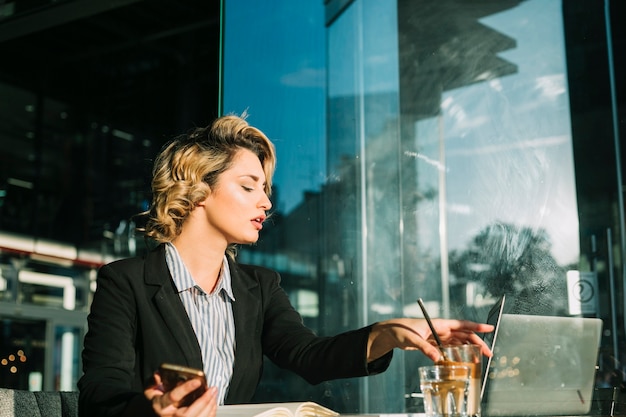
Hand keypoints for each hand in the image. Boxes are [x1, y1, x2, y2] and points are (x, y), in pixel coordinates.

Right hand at [145, 373, 217, 416]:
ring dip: (210, 407)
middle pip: (188, 414)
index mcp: (160, 406)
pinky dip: (211, 413)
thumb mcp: (150, 389)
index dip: (185, 388)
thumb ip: (153, 381)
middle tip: (213, 389)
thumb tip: (158, 375)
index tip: (197, 381)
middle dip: (203, 401)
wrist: (160, 411)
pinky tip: (213, 403)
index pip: (173, 397)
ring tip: (214, 393)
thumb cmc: (157, 398)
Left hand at [368, 318, 493, 362]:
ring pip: (458, 341)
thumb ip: (425, 348)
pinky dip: (458, 352)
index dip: (476, 327)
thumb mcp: (412, 339)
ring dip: (469, 348)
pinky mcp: (434, 342)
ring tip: (479, 358)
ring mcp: (438, 335)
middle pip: (463, 335)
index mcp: (438, 324)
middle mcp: (440, 329)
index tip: (489, 328)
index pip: (461, 324)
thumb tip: (438, 359)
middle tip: (487, 353)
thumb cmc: (399, 330)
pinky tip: (463, 359)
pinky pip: (450, 347)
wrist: (390, 333)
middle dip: (477, 342)